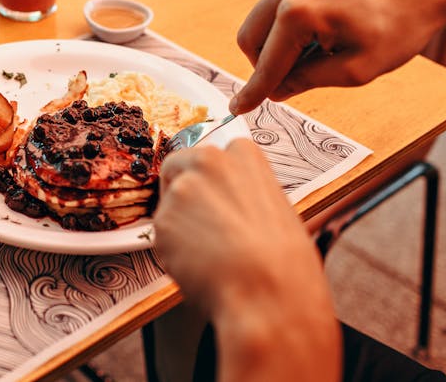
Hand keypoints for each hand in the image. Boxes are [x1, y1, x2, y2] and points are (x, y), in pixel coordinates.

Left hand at [154, 139, 323, 316]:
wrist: (268, 291)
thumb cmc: (284, 259)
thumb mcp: (277, 208)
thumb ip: (245, 193)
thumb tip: (234, 202)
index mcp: (242, 153)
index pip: (208, 155)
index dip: (206, 179)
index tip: (210, 195)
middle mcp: (207, 161)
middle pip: (177, 168)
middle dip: (180, 190)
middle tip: (198, 223)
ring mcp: (181, 190)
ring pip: (168, 205)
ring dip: (180, 226)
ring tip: (209, 254)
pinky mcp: (162, 221)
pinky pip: (162, 236)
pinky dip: (174, 251)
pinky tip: (199, 265)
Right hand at [228, 0, 445, 115]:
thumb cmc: (402, 22)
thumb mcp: (359, 68)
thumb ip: (310, 80)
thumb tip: (277, 88)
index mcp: (298, 13)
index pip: (266, 64)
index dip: (254, 92)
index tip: (237, 110)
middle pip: (250, 41)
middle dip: (267, 67)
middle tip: (302, 81)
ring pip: (260, 24)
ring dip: (278, 47)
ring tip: (324, 53)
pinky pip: (277, 9)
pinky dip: (288, 30)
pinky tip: (326, 35)